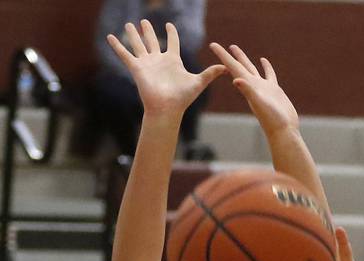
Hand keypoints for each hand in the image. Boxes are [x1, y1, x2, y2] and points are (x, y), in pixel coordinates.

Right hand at [107, 21, 224, 117]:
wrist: (167, 108)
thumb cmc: (183, 98)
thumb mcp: (198, 83)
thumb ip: (211, 74)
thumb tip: (226, 68)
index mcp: (173, 61)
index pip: (172, 43)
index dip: (171, 33)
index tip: (169, 25)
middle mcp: (159, 61)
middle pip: (152, 41)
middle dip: (148, 31)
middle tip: (144, 21)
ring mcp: (147, 64)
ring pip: (138, 45)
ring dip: (133, 35)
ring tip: (129, 24)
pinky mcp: (136, 68)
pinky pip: (125, 55)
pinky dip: (117, 46)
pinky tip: (109, 37)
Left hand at [210, 43, 298, 135]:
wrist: (283, 130)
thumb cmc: (271, 119)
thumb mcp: (258, 103)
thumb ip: (248, 91)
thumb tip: (236, 80)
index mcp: (248, 86)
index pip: (232, 67)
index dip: (222, 55)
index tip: (212, 45)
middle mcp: (253, 85)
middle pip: (238, 66)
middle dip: (228, 56)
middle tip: (216, 46)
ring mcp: (263, 88)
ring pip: (251, 68)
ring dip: (244, 59)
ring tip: (235, 49)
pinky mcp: (274, 90)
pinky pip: (268, 74)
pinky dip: (265, 67)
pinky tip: (264, 60)